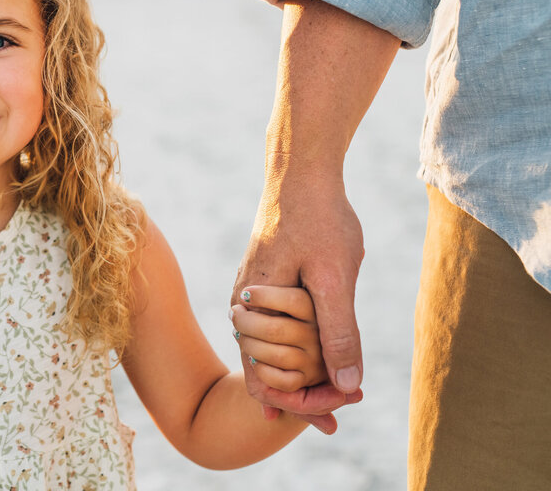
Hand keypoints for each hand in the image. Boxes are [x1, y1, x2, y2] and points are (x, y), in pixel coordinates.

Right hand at [232, 168, 364, 431]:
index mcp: (252, 307)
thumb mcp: (335, 277)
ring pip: (269, 353)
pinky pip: (273, 331)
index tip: (335, 417)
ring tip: (337, 398)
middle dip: (302, 397)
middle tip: (341, 416)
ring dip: (301, 377)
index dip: (298, 405)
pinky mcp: (263, 284)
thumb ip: (338, 331)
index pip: (262, 380)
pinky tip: (319, 363)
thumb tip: (347, 384)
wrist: (300, 171)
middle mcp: (243, 304)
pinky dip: (298, 352)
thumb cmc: (318, 218)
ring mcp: (250, 294)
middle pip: (264, 372)